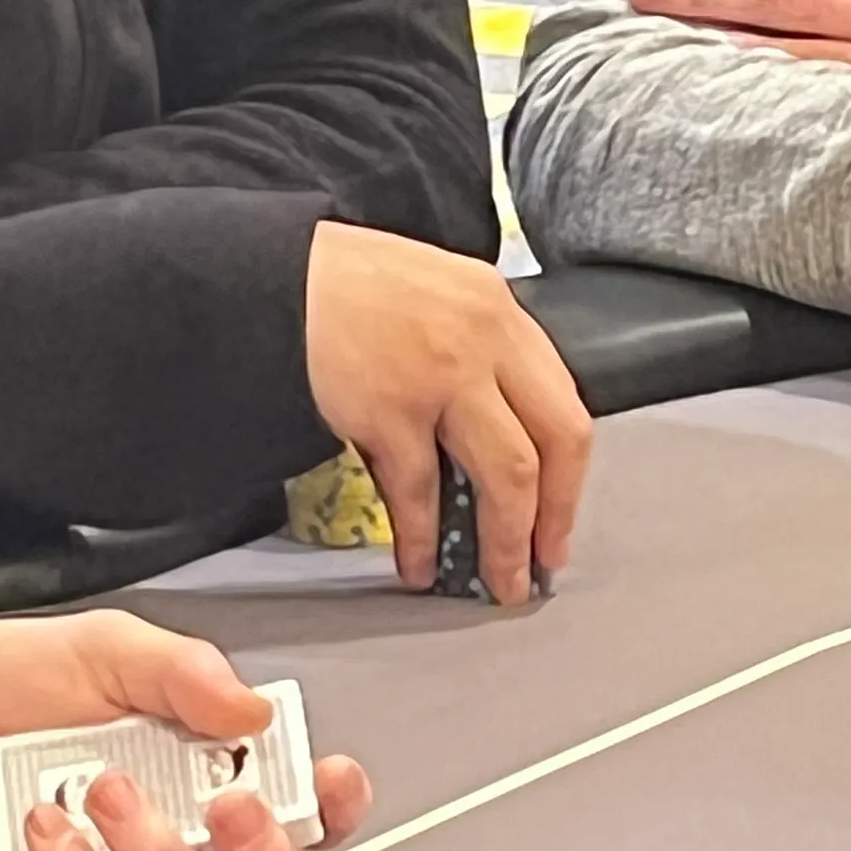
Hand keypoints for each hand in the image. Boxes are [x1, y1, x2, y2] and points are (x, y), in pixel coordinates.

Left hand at [0, 611, 369, 850]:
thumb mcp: (95, 645)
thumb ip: (179, 671)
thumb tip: (255, 711)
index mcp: (189, 761)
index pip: (288, 803)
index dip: (327, 807)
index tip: (332, 781)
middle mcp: (164, 831)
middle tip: (229, 808)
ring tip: (103, 791)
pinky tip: (45, 824)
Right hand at [303, 222, 590, 605]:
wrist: (279, 272)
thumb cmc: (347, 280)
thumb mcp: (437, 291)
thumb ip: (477, 345)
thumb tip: (497, 424)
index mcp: (498, 309)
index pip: (564, 398)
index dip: (571, 469)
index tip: (563, 508)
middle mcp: (483, 341)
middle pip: (556, 441)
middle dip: (557, 513)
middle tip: (545, 558)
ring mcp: (440, 377)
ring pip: (506, 476)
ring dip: (506, 541)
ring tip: (499, 579)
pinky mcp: (388, 411)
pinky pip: (421, 491)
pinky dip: (424, 537)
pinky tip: (419, 563)